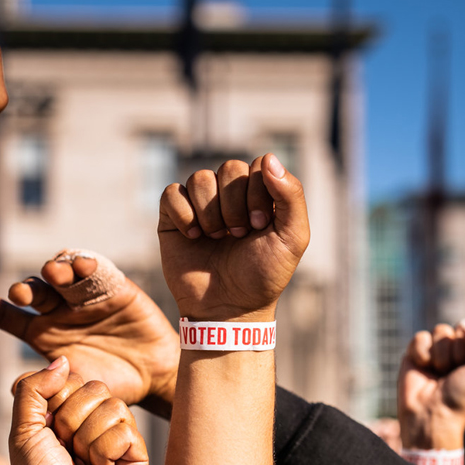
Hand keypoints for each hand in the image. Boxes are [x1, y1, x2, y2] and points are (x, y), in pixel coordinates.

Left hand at [0, 254, 179, 407]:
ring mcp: (83, 295)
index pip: (1, 313)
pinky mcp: (111, 284)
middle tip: (25, 293)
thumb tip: (14, 385)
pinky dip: (85, 261)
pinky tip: (83, 266)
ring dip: (53, 268)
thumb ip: (44, 390)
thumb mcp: (70, 395)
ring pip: (59, 271)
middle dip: (25, 286)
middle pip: (31, 288)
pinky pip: (94, 266)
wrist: (154, 379)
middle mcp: (57, 309)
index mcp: (40, 333)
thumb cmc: (109, 388)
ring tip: (56, 275)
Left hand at [8, 357, 150, 464]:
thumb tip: (62, 360)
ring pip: (113, 408)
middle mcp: (96, 422)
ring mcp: (119, 438)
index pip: (73, 379)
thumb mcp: (22, 431)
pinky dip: (104, 454)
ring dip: (87, 441)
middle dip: (72, 421)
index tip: (49, 433)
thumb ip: (32, 390)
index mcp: (71, 413)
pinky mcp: (137, 456)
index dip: (57, 402)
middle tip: (67, 451)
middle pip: (96, 388)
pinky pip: (125, 431)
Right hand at [158, 154, 309, 320]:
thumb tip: (269, 157)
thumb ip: (291, 196)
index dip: (258, 193)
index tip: (259, 227)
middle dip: (235, 206)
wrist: (228, 308)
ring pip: (200, 178)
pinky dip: (184, 214)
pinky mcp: (173, 216)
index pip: (258, 165)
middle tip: (238, 235)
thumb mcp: (292, 238)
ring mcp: (200, 204)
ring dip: (210, 213)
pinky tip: (193, 236)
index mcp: (261, 194)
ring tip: (216, 238)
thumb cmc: (263, 275)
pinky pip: (172, 193)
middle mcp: (230, 194)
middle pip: (229, 168)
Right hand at [398, 320, 464, 447]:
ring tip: (439, 373)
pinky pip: (420, 337)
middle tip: (453, 373)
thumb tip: (464, 323)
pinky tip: (424, 368)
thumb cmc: (463, 398)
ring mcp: (436, 349)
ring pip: (439, 331)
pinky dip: (422, 353)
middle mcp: (458, 348)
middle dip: (456, 352)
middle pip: (458, 328)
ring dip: (440, 355)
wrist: (432, 415)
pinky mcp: (415, 351)